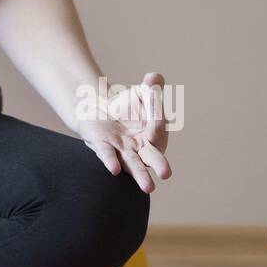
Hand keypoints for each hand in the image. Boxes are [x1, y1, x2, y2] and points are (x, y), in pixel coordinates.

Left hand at [77, 72, 172, 192]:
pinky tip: (115, 169)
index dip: (157, 115)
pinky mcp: (103, 146)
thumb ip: (153, 85)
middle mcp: (141, 147)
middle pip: (152, 157)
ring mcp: (123, 150)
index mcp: (155, 134)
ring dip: (140, 175)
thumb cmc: (128, 105)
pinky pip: (108, 155)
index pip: (159, 127)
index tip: (155, 106)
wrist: (100, 109)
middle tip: (166, 173)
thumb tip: (153, 79)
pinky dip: (111, 162)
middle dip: (160, 164)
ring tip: (149, 188)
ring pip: (134, 165)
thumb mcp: (143, 91)